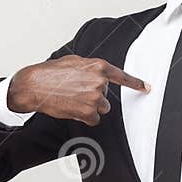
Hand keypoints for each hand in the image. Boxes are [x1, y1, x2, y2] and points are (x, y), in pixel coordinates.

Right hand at [6, 55, 150, 125]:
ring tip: (73, 99)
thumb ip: (90, 67)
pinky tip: (72, 108)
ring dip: (90, 107)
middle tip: (76, 91)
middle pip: (106, 96)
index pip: (122, 76)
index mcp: (98, 66)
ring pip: (101, 108)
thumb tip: (97, 74)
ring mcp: (95, 97)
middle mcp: (99, 81)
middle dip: (94, 95)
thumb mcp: (74, 61)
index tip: (147, 88)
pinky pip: (94, 119)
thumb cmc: (50, 72)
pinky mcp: (88, 112)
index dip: (136, 83)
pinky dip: (85, 117)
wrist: (35, 85)